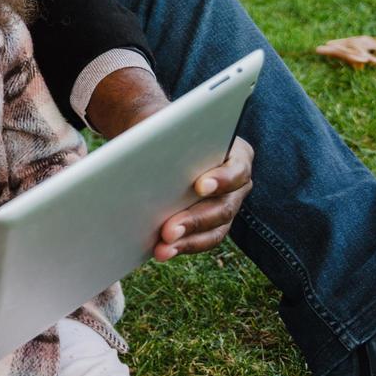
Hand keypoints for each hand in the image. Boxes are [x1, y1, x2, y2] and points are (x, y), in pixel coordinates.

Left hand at [87, 67, 251, 260]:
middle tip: (168, 230)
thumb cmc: (163, 128)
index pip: (236, 170)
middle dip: (194, 221)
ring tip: (162, 249)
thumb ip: (164, 134)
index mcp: (236, 155)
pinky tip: (160, 252)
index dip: (221, 180)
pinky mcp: (209, 223)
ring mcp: (225, 205)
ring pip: (214, 231)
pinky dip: (181, 247)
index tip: (199, 186)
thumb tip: (138, 154)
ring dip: (187, 242)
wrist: (159, 141)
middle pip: (223, 208)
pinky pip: (200, 240)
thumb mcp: (165, 124)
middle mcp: (237, 184)